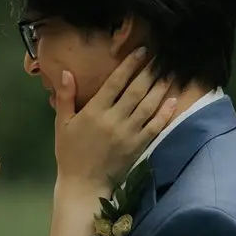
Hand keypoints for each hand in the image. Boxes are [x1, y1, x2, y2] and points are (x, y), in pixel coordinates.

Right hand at [54, 50, 177, 193]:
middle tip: (161, 57)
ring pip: (148, 105)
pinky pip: (154, 126)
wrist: (83, 184)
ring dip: (160, 87)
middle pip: (136, 90)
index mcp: (94, 111)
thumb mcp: (62, 124)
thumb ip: (65, 97)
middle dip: (149, 71)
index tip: (141, 51)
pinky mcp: (138, 146)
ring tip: (169, 72)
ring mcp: (128, 133)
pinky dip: (165, 112)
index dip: (129, 65)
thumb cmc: (70, 153)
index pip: (115, 82)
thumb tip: (67, 73)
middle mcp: (114, 119)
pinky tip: (173, 99)